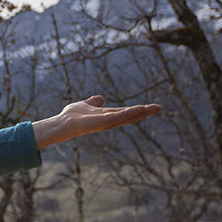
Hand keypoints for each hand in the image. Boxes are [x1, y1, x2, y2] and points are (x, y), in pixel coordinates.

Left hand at [32, 95, 161, 149]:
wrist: (62, 123)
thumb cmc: (72, 116)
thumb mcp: (86, 104)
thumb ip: (93, 102)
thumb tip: (100, 98)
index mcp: (107, 116)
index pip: (125, 112)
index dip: (137, 110)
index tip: (150, 106)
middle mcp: (109, 120)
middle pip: (130, 116)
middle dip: (144, 112)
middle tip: (158, 107)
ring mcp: (107, 122)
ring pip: (127, 116)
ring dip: (140, 112)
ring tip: (153, 108)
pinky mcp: (103, 122)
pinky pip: (119, 116)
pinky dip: (129, 112)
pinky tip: (139, 108)